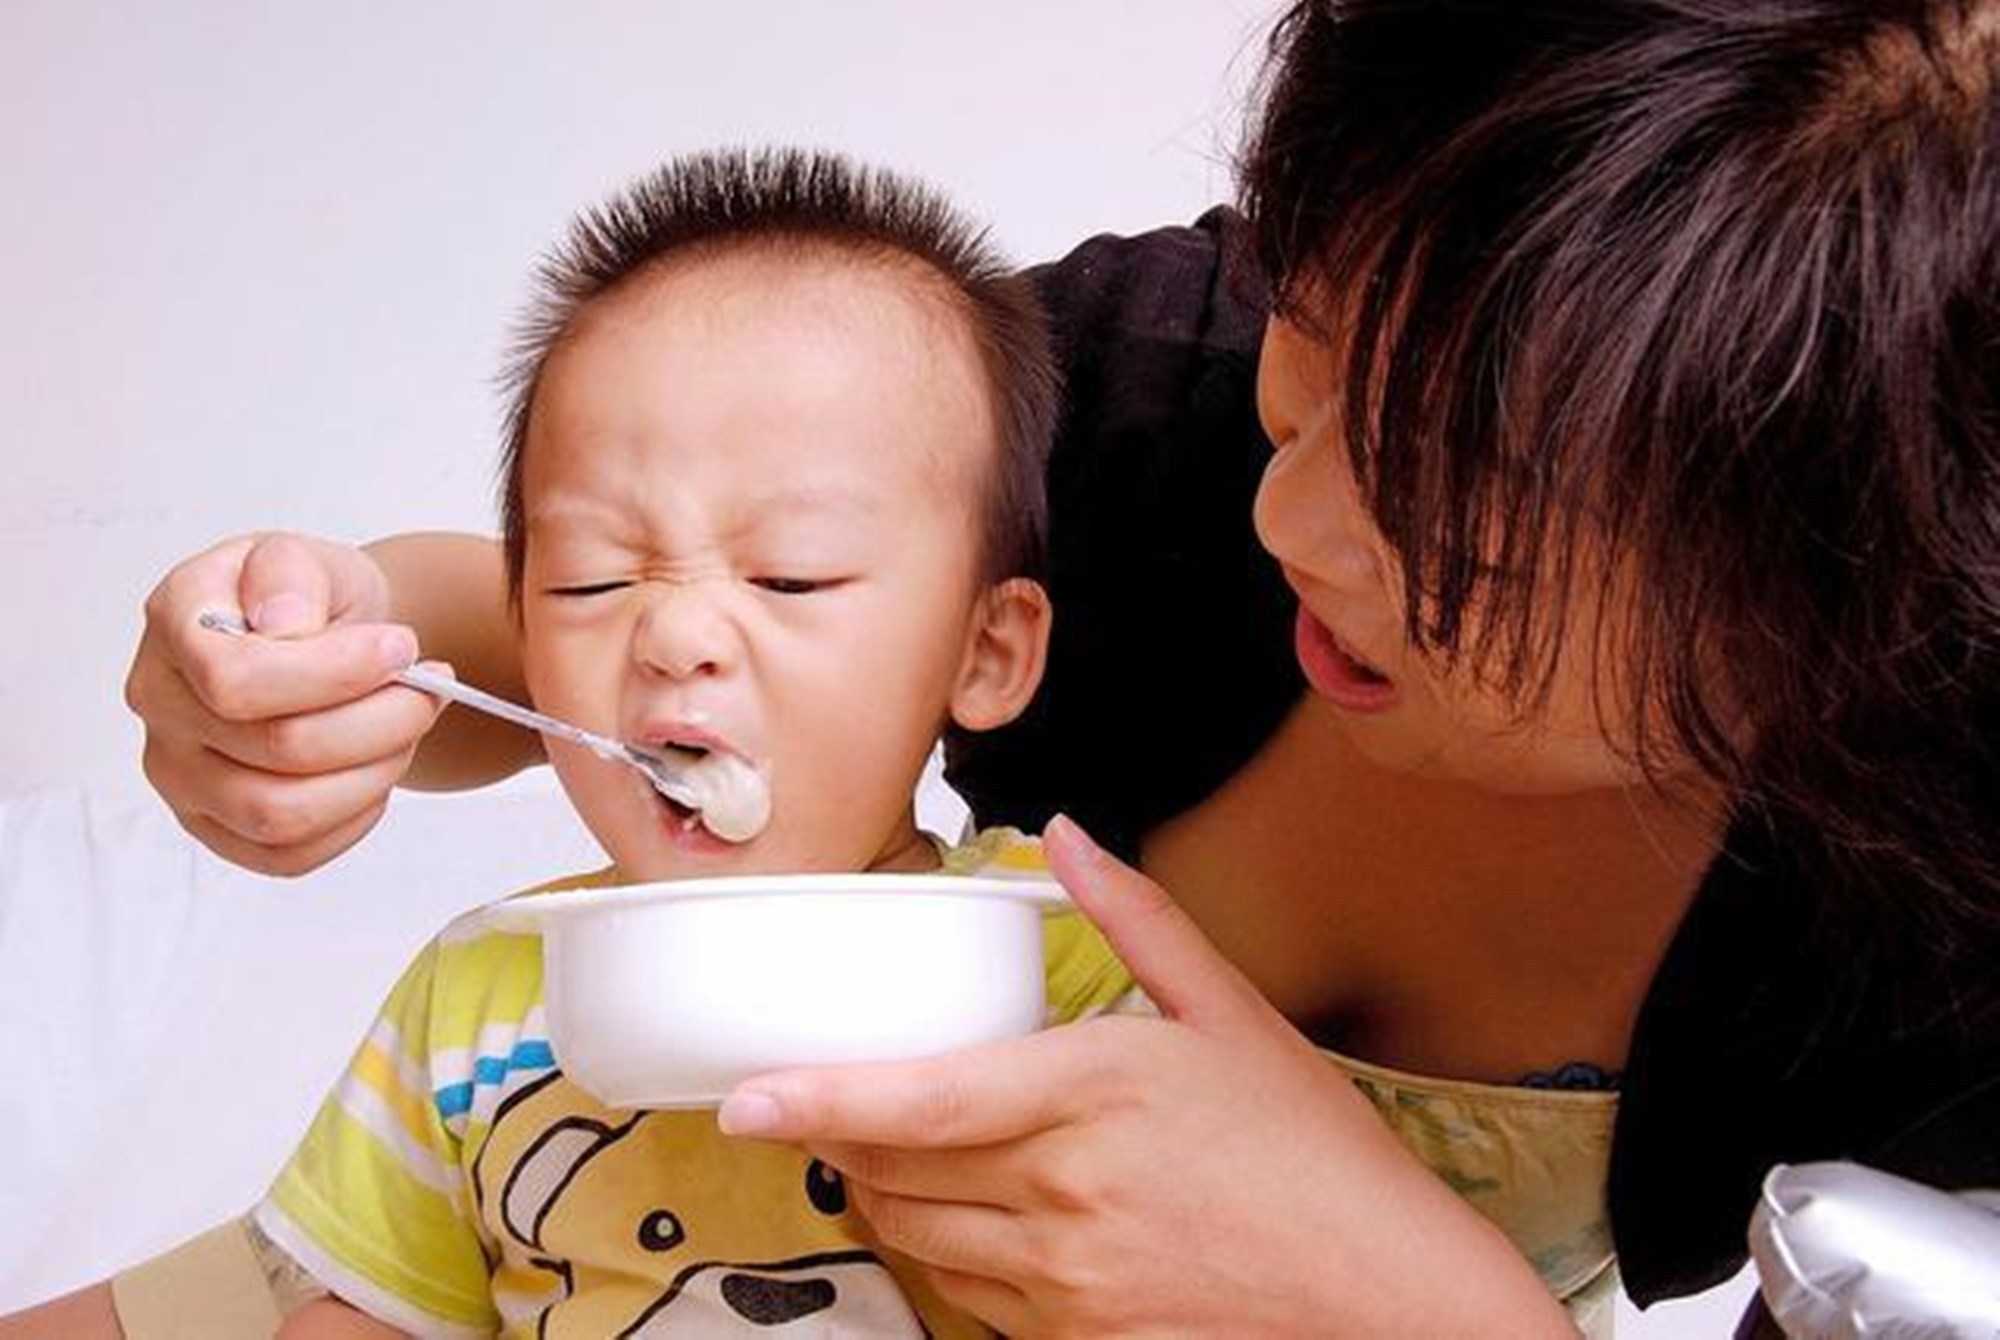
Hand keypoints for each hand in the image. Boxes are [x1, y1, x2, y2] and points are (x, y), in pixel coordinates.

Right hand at [124, 532, 441, 875]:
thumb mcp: (308, 553)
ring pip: (282, 814)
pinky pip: (287, 856)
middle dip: (381, 721)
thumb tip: (286, 625)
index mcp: (174, 623)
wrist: (327, 636)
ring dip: (375, 772)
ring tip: (408, 728)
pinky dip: (353, 819)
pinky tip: (376, 769)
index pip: (236, 679)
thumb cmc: (312, 598)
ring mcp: (180, 776)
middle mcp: (161, 705)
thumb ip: (292, 573)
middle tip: (430, 690)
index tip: (403, 647)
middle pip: (278, 749)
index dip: (336, 672)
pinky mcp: (215, 828)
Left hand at [716, 816, 1572, 1336]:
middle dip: (841, 1138)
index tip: (743, 1096)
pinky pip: (969, 1297)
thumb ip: (1138, 918)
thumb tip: (1065, 837)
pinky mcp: (1078, 1337)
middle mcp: (1066, 1190)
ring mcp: (1068, 1277)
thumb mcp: (1232, 1014)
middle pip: (896, 1173)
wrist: (1387, 1294)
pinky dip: (946, 1254)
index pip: (918, 1102)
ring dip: (885, 1197)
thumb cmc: (1316, 1155)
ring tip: (892, 1153)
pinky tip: (973, 1217)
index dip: (816, 1100)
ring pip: (920, 1239)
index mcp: (1094, 1092)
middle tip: (824, 1103)